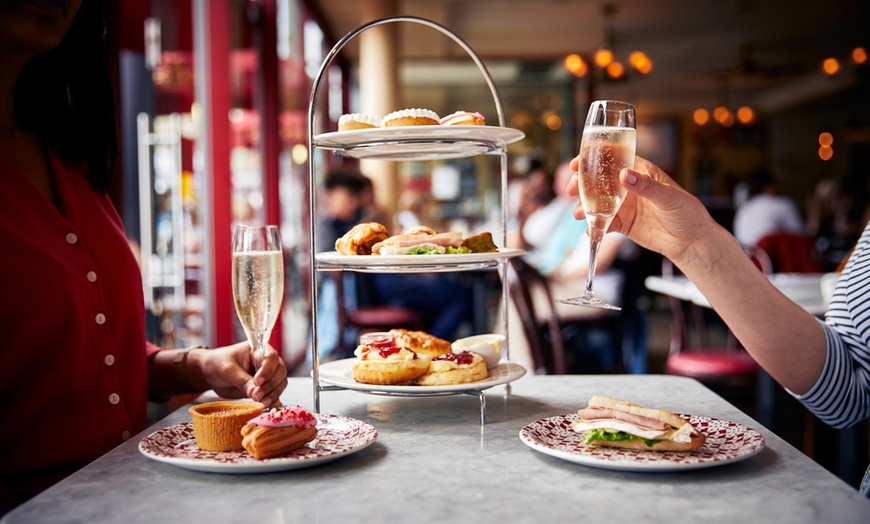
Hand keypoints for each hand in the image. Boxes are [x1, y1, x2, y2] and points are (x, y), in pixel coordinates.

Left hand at [190, 342, 287, 407]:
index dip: (267, 370)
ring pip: (280, 384)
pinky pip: (274, 394)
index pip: (270, 358)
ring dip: (273, 394)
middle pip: (280, 372)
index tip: (257, 382)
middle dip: (271, 385)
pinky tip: (269, 407)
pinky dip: (273, 401)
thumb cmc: (218, 364)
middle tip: (257, 396)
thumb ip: (242, 381)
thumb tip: (256, 394)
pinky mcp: (265, 388)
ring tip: (261, 403)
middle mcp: (266, 362)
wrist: (211, 373)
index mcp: (258, 350)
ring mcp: (268, 375)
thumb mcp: (227, 370)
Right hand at [566, 155, 715, 264]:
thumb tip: (624, 175)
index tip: (576, 164)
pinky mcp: (622, 223)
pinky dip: (594, 227)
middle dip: (581, 184)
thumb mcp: (668, 196)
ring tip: (578, 214)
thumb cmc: (687, 213)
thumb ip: (646, 186)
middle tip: (569, 190)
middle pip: (599, 180)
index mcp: (640, 171)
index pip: (613, 159)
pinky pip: (603, 223)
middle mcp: (629, 186)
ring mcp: (624, 205)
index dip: (592, 159)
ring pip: (597, 202)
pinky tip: (590, 231)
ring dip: (584, 207)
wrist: (691, 242)